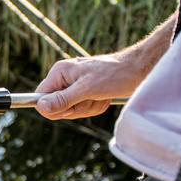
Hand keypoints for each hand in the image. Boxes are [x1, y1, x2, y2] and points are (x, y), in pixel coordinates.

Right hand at [35, 13, 174, 119]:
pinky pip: (84, 109)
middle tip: (92, 97)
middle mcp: (65, 79)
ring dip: (90, 107)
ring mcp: (75, 86)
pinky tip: (105, 97)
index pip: (41, 98)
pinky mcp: (86, 93)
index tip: (71, 106)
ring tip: (101, 95)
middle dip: (77, 108)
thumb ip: (62, 99)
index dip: (54, 108)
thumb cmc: (114, 74)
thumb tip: (41, 107)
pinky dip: (96, 107)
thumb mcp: (87, 88)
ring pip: (72, 110)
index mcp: (59, 73)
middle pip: (58, 107)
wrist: (139, 70)